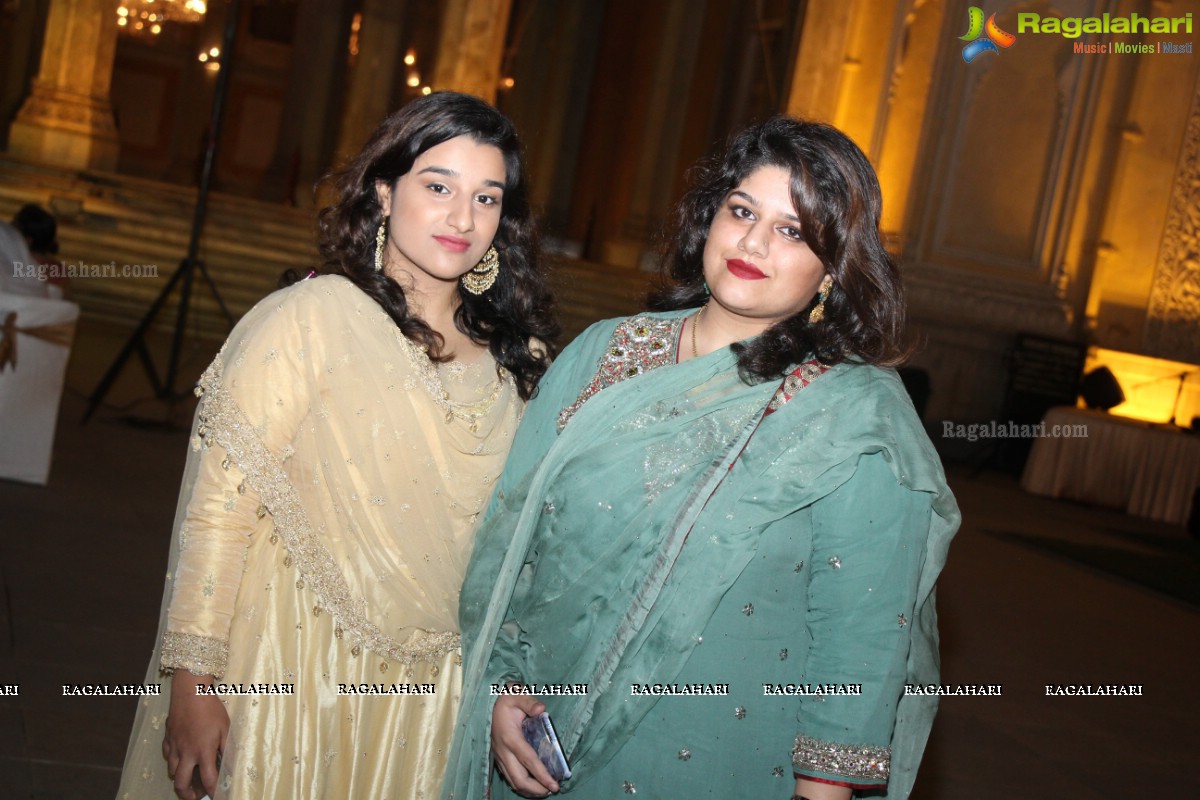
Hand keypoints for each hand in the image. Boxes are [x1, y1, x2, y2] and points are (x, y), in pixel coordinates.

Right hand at [162, 670, 227, 798]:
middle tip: (196, 795)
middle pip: (181, 783)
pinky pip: (167, 757)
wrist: (190, 692)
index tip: (217, 794)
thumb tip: (232, 763)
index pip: (208, 779)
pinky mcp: (167, 739)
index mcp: (203, 751)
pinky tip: (180, 758)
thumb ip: (228, 747)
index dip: (213, 790)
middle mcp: (186, 753)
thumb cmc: (211, 709)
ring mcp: (174, 747)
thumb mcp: (225, 728)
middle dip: (188, 794)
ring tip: (190, 778)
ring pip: (172, 772)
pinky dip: (173, 762)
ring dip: (180, 779)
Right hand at [491, 692, 559, 796]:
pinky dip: (521, 785)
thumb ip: (529, 702)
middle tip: (553, 789)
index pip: (528, 761)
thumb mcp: (517, 695)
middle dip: (536, 789)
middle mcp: (503, 751)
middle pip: (519, 779)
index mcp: (510, 738)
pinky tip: (532, 785)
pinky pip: (509, 778)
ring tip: (545, 790)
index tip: (555, 785)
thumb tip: (541, 709)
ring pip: (513, 782)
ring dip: (529, 790)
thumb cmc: (506, 699)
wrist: (488, 703)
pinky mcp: (498, 758)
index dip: (542, 776)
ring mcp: (499, 757)